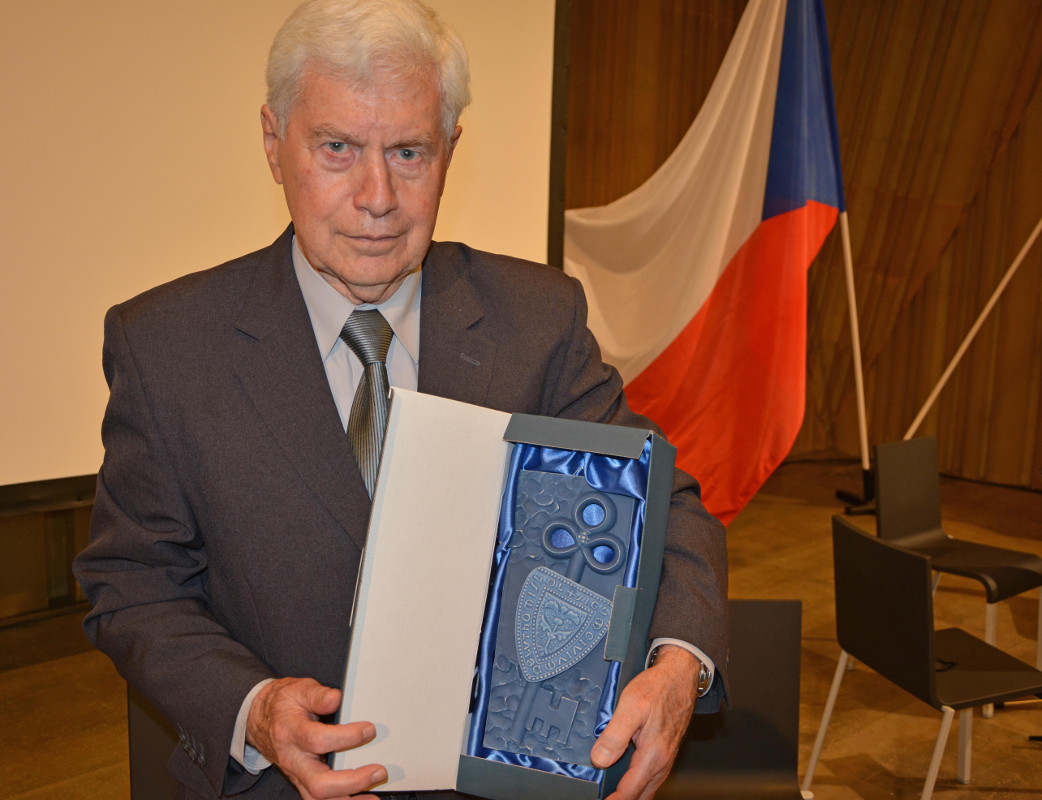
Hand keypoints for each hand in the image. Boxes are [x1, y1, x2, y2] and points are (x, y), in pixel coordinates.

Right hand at [247, 677, 385, 799]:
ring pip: (318, 799)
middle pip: (319, 783)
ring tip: (373, 797)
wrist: (259, 719)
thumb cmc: (283, 705)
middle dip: (352, 781)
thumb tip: (335, 699)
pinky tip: (360, 798)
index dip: (346, 737)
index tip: (369, 729)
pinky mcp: (303, 782)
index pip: (318, 740)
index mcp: (291, 732)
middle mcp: (293, 759)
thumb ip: (317, 694)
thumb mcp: (298, 689)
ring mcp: (297, 775)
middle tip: (378, 771)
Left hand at [590, 645, 698, 799]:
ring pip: (647, 787)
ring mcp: (665, 756)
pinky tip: (628, 779)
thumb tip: (599, 759)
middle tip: (606, 798)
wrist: (680, 675)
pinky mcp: (664, 750)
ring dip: (632, 793)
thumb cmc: (658, 687)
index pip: (630, 791)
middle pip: (640, 795)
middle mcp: (661, 761)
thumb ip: (615, 735)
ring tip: (614, 794)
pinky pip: (651, 776)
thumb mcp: (630, 705)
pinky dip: (639, 784)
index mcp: (653, 755)